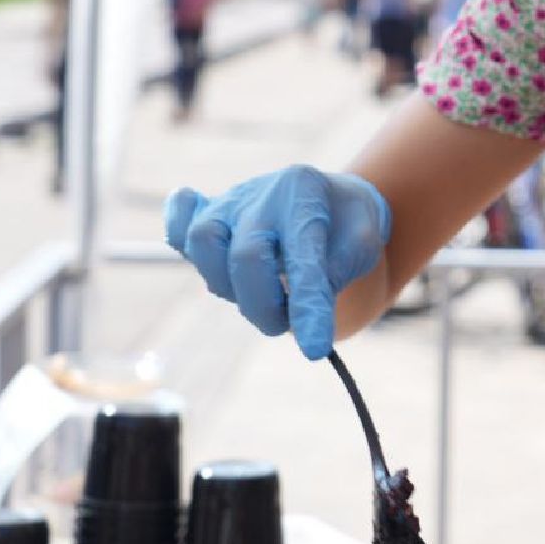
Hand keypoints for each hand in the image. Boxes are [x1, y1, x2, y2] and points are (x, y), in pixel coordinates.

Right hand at [163, 164, 390, 359]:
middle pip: (245, 255)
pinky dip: (178, 235)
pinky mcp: (208, 214)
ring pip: (203, 241)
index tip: (314, 349)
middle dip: (264, 306)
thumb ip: (342, 268)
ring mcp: (231, 202)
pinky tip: (206, 255)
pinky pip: (179, 221)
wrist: (331, 199)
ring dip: (227, 285)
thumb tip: (305, 304)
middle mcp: (263, 194)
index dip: (308, 307)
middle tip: (285, 323)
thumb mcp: (366, 242)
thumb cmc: (348, 225)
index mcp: (306, 194)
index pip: (303, 259)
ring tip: (258, 296)